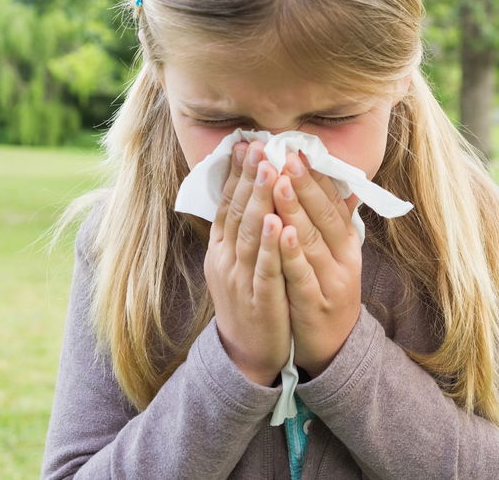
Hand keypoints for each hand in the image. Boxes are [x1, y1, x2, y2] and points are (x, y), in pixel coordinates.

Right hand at [204, 140, 291, 385]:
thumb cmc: (252, 300)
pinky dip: (269, 245)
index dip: (236, 174)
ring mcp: (240, 280)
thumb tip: (262, 191)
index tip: (246, 144)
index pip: (227, 204)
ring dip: (259, 201)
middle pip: (236, 212)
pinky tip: (276, 222)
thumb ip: (250, 228)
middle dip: (248, 177)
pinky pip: (264, 269)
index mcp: (221, 249)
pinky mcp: (259, 300)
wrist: (248, 356)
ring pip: (249, 235)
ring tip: (268, 170)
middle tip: (257, 145)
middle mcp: (226, 260)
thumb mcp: (244, 261)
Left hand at [272, 152, 361, 377]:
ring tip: (279, 180)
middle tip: (285, 154)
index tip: (297, 149)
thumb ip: (336, 224)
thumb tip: (343, 187)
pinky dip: (293, 252)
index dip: (316, 176)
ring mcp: (330, 282)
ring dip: (295, 208)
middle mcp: (343, 259)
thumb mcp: (337, 257)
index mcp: (346, 244)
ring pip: (312, 240)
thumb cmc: (327, 294)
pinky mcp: (314, 304)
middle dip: (303, 183)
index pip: (333, 203)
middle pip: (324, 215)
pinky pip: (302, 275)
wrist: (333, 350)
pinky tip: (282, 230)